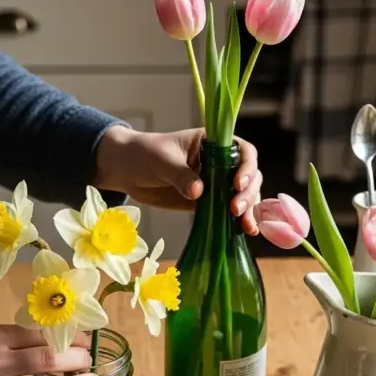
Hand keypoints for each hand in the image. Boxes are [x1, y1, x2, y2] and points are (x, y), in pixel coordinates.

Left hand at [95, 126, 261, 234]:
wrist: (126, 171)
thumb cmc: (144, 154)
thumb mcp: (161, 160)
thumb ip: (180, 175)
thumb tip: (198, 192)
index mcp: (213, 143)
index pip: (243, 151)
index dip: (247, 167)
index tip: (237, 184)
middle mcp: (220, 162)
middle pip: (249, 176)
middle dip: (247, 193)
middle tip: (235, 210)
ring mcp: (216, 183)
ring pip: (243, 195)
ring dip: (248, 210)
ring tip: (245, 227)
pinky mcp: (207, 203)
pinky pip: (227, 212)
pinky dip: (237, 222)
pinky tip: (244, 232)